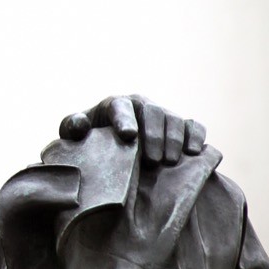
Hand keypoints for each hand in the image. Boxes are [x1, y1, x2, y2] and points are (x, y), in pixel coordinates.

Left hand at [58, 95, 205, 165]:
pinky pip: (194, 126)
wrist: (113, 150)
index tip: (128, 136)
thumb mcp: (75, 135)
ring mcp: (163, 115)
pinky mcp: (181, 127)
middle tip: (152, 161)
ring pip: (174, 119)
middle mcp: (141, 105)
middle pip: (152, 112)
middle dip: (154, 135)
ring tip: (169, 162)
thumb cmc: (92, 142)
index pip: (120, 107)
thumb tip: (80, 124)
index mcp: (114, 105)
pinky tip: (193, 153)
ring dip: (174, 139)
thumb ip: (72, 128)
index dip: (125, 120)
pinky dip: (196, 136)